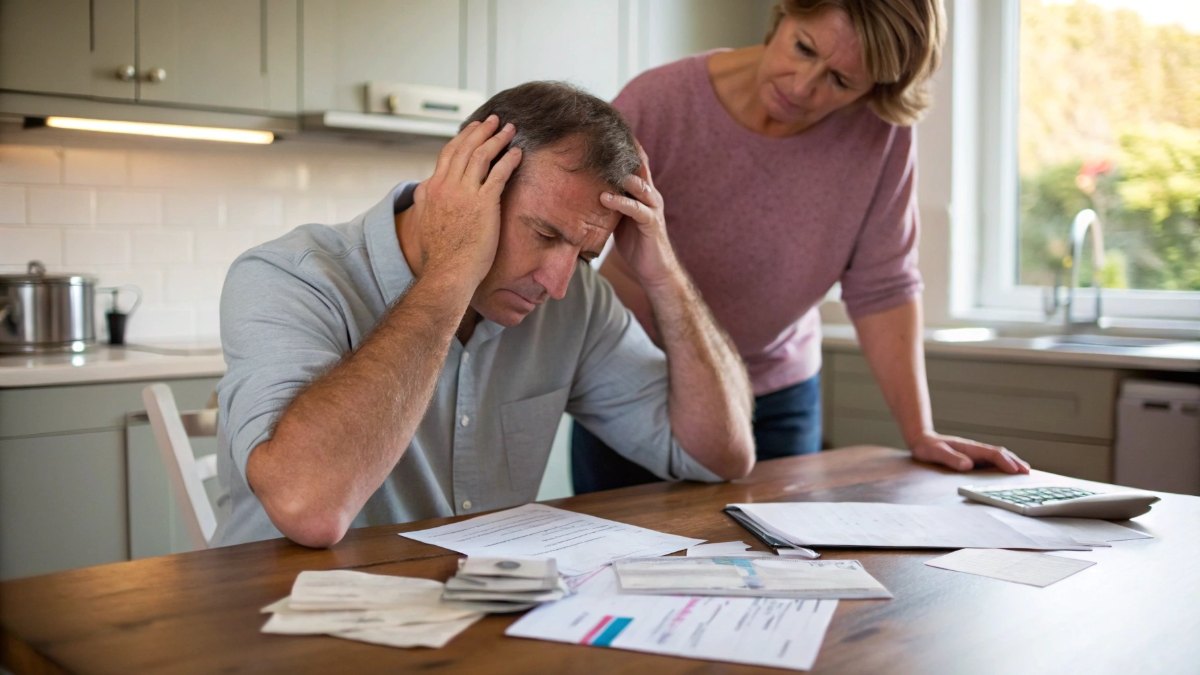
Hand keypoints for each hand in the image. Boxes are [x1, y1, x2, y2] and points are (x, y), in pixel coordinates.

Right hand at [412, 115, 521, 287]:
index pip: (449, 154)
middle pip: (465, 148)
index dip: (463, 137)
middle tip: (494, 120)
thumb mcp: (424, 220)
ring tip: (509, 129)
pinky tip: (518, 152)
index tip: (473, 128)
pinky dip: (509, 160)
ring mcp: (465, 194)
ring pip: (482, 156)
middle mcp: (446, 186)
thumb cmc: (439, 255)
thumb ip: (425, 201)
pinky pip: (499, 174)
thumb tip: (424, 190)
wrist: (446, 272)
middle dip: (481, 130)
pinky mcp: (484, 204)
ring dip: (497, 139)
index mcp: (432, 189)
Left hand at [603, 141, 677, 289]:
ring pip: (639, 184)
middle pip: (639, 165)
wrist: (655, 270)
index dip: (623, 146)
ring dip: (621, 173)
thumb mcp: (618, 218)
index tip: (603, 130)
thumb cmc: (635, 244)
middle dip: (624, 150)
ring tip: (602, 163)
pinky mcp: (651, 224)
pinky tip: (605, 197)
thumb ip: (609, 202)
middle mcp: (650, 195)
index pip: (634, 162)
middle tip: (603, 134)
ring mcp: (652, 208)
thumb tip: (583, 190)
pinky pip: (637, 209)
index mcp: (642, 192)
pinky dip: (621, 202)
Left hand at [909, 431, 1030, 473]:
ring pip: (998, 456)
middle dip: (1014, 461)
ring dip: (1012, 462)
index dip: (1004, 462)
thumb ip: (950, 458)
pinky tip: (1008, 470)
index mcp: (969, 447)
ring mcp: (975, 452)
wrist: (921, 440)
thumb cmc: (927, 447)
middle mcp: (975, 448)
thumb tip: (968, 465)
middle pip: (1000, 453)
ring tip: (1025, 471)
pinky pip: (992, 460)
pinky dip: (1003, 464)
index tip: (1015, 470)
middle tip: (1028, 472)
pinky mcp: (973, 456)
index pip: (992, 453)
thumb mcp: (935, 453)